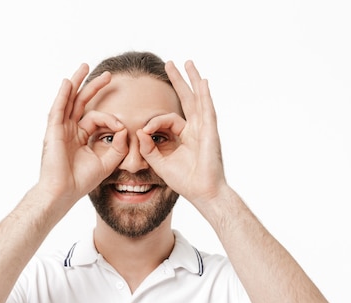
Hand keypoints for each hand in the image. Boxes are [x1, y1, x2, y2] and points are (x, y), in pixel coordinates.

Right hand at [38, 64, 127, 205]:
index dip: (112, 120)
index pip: (97, 118)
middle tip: (108, 74)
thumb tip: (123, 129)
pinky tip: (68, 82)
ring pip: (69, 100)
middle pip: (81, 102)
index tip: (121, 128)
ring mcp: (60, 128)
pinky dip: (62, 95)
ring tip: (85, 66)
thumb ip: (118, 146)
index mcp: (80, 136)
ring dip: (77, 82)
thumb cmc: (81, 181)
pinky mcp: (53, 131)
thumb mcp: (107, 162)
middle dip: (94, 86)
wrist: (64, 192)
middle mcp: (69, 129)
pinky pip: (58, 108)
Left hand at [137, 60, 227, 206]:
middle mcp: (195, 128)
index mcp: (184, 136)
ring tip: (187, 63)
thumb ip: (149, 148)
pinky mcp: (210, 132)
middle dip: (178, 80)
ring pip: (197, 98)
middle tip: (170, 63)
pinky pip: (207, 109)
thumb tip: (141, 132)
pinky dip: (204, 95)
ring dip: (191, 80)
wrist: (202, 192)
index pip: (166, 119)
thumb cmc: (185, 181)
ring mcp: (204, 128)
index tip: (144, 131)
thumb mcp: (160, 163)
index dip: (153, 122)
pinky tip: (202, 81)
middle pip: (186, 98)